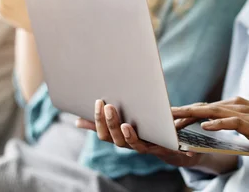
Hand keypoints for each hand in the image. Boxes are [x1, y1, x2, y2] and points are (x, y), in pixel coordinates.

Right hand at [75, 100, 202, 166]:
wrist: (170, 145)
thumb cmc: (143, 129)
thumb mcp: (122, 122)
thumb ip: (103, 122)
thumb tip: (78, 122)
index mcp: (119, 138)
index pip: (103, 133)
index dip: (98, 120)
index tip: (98, 101)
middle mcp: (129, 144)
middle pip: (115, 139)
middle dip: (111, 123)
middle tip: (109, 106)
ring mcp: (144, 147)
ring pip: (133, 144)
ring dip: (128, 135)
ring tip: (125, 124)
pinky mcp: (160, 147)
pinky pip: (155, 147)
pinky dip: (154, 142)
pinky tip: (151, 131)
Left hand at [172, 97, 248, 151]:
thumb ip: (233, 121)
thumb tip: (214, 124)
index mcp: (236, 105)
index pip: (206, 107)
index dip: (187, 110)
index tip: (169, 114)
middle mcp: (238, 105)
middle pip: (205, 107)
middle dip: (183, 111)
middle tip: (163, 114)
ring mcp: (245, 114)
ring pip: (214, 112)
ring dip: (193, 115)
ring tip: (175, 119)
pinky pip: (232, 123)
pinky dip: (218, 124)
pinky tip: (205, 127)